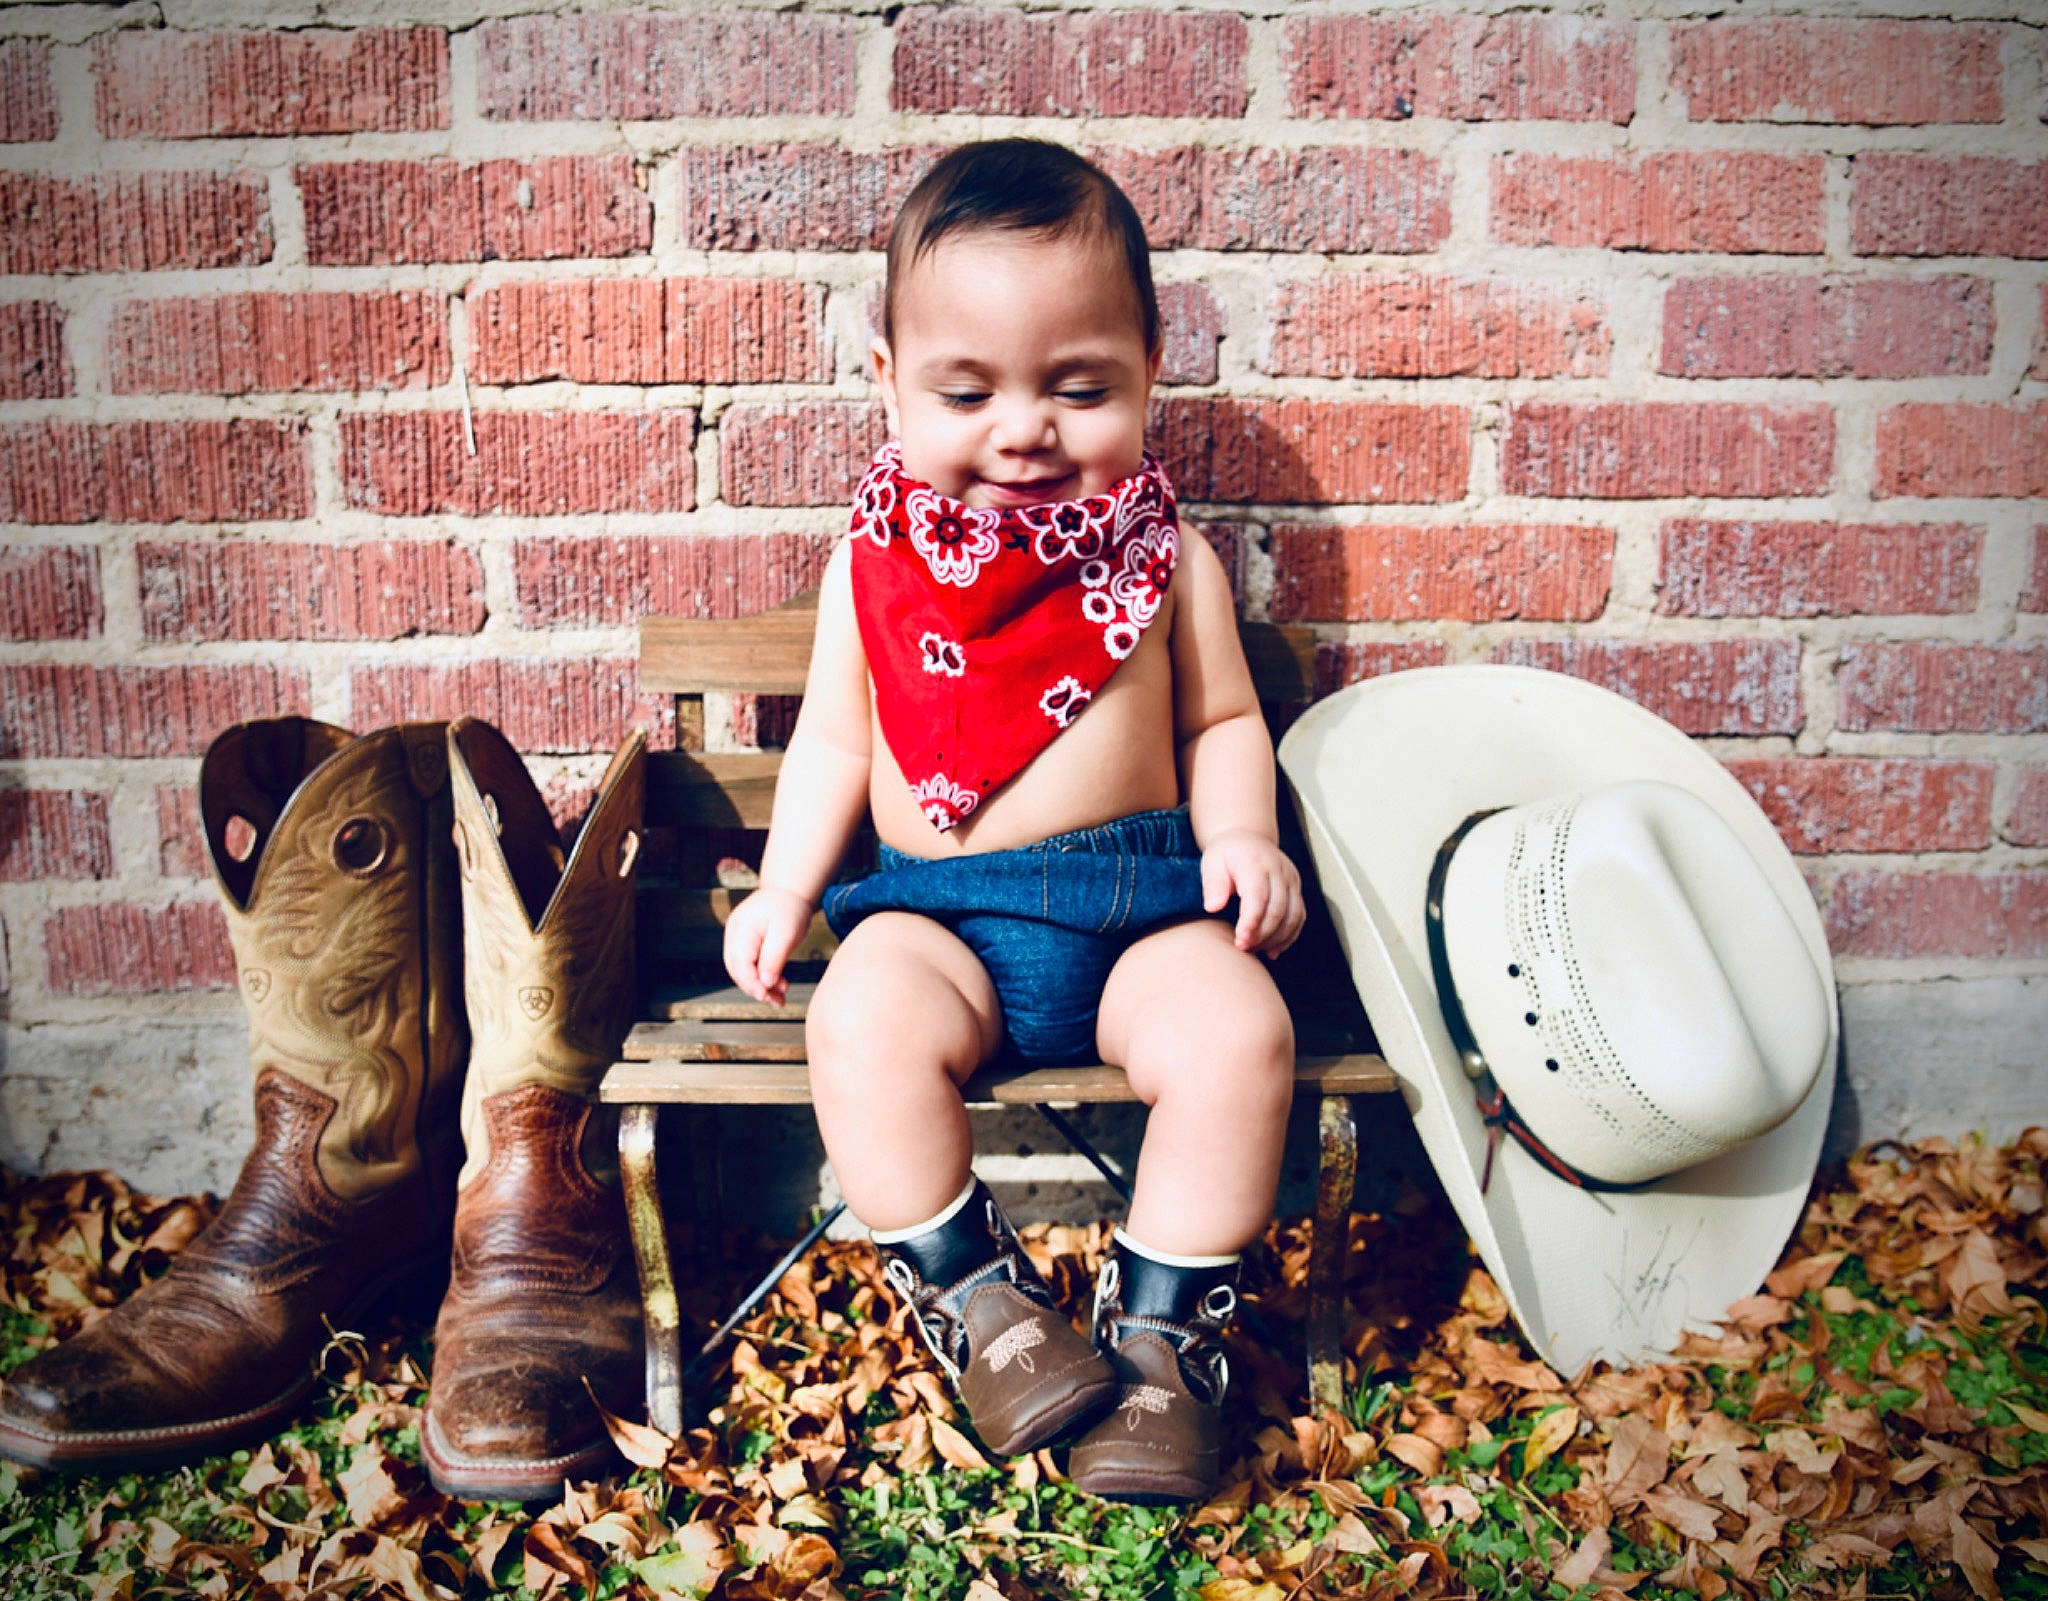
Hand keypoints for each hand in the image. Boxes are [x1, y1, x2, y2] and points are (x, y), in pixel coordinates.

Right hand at [722, 884, 814, 1005]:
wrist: (789, 892)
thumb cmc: (789, 908)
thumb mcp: (786, 932)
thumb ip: (774, 957)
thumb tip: (765, 984)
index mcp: (741, 929)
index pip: (740, 963)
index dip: (751, 983)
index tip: (767, 996)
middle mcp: (734, 935)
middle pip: (738, 970)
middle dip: (757, 989)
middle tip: (778, 1002)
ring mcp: (737, 940)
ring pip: (743, 971)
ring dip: (761, 987)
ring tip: (781, 997)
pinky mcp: (746, 945)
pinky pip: (750, 966)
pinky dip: (763, 978)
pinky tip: (778, 986)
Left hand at [1200, 830, 1304, 958]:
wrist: (1248, 839)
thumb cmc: (1226, 854)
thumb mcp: (1212, 862)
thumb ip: (1213, 883)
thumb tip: (1213, 907)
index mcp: (1256, 862)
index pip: (1258, 896)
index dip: (1251, 922)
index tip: (1240, 940)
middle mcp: (1279, 870)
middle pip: (1278, 910)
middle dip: (1262, 934)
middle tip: (1243, 948)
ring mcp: (1292, 880)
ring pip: (1293, 916)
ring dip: (1276, 939)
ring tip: (1254, 949)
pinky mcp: (1297, 889)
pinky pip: (1299, 917)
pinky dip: (1288, 937)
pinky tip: (1272, 950)